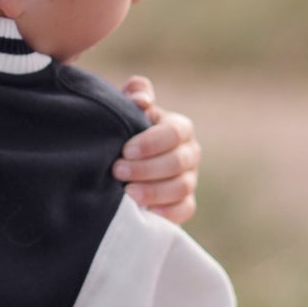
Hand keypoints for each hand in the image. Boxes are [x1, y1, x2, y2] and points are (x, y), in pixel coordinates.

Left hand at [114, 76, 200, 224]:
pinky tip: (145, 211)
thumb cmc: (126, 131)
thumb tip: (142, 100)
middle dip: (146, 168)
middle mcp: (190, 153)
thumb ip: (135, 94)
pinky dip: (166, 212)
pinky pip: (184, 210)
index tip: (125, 150)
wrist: (122, 162)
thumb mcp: (127, 109)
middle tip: (117, 171)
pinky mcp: (185, 204)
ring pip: (181, 187)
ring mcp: (190, 180)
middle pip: (178, 162)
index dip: (150, 143)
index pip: (174, 133)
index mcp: (179, 128)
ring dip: (153, 191)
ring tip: (127, 192)